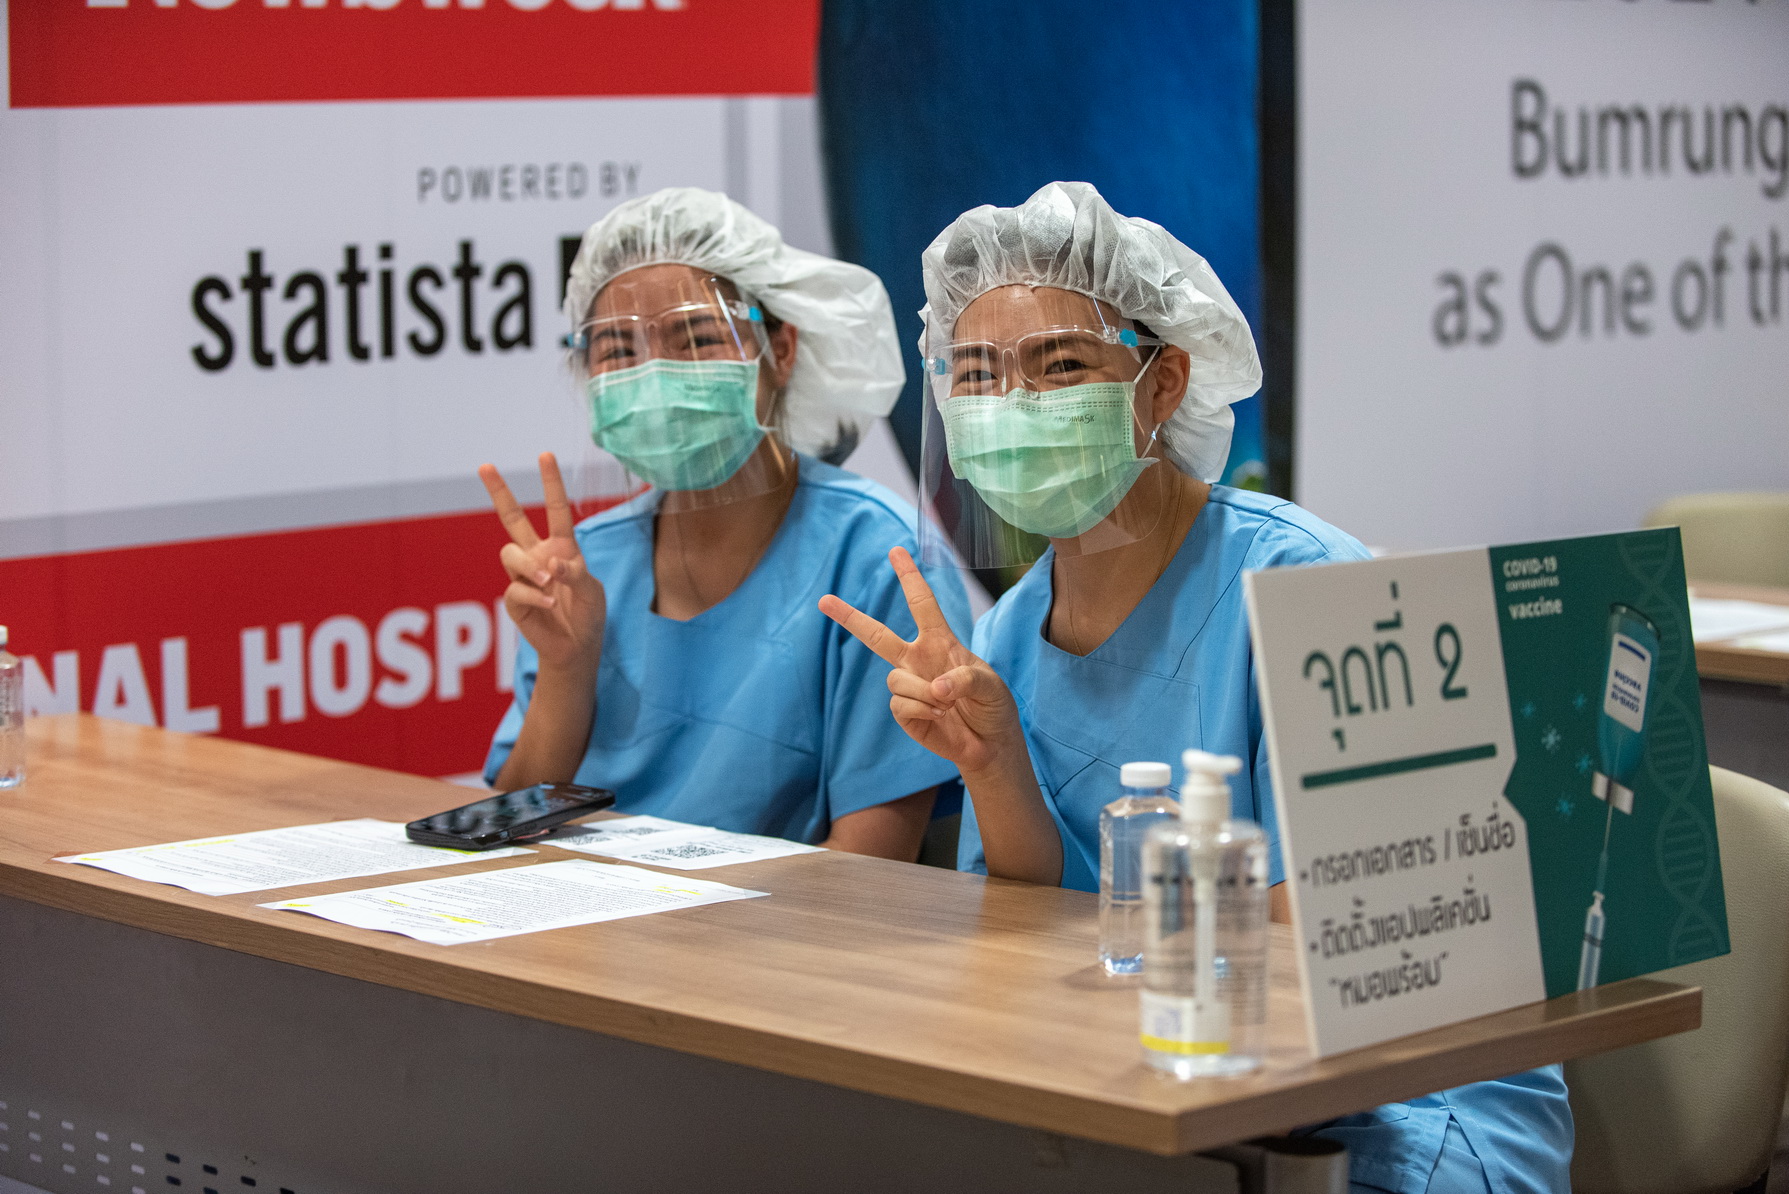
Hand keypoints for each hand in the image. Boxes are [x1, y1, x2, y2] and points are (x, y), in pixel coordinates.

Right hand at [479, 453, 605, 672]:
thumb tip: (550, 563)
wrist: (576, 647)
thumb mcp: (592, 591)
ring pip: (510, 553)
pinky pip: (515, 586)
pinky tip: (549, 604)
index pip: (556, 509)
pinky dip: (534, 594)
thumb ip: (575, 574)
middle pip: (512, 519)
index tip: (544, 454)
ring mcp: (523, 576)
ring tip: (550, 583)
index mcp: (562, 547)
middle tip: (485, 465)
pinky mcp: (514, 598)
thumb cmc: (588, 614)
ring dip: (530, 566)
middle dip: (499, 492)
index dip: (551, 483)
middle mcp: (538, 556)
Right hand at [819, 548, 1021, 775]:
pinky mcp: (905, 713)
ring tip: (947, 705)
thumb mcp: (991, 685)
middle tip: (823, 600)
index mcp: (940, 643)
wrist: (990, 745)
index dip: (909, 577)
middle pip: (877, 635)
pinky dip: (922, 710)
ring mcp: (909, 687)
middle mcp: (918, 660)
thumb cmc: (993, 707)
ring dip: (922, 692)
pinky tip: (939, 717)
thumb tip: (935, 687)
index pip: (922, 604)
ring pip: (894, 679)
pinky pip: (899, 704)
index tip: (896, 551)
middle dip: (849, 617)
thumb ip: (966, 678)